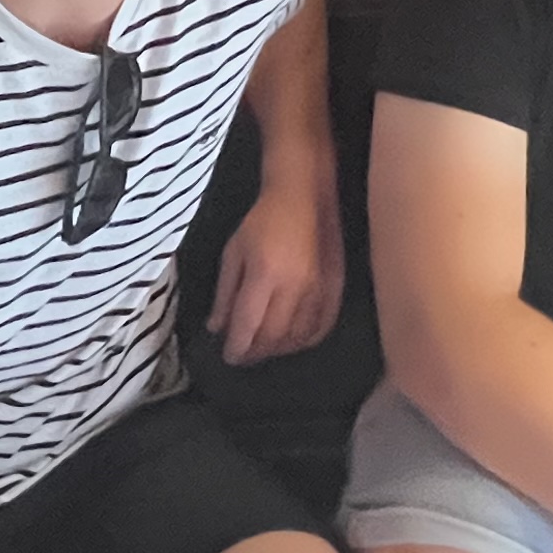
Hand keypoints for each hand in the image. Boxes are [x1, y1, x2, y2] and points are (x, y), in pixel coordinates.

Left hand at [208, 171, 342, 362]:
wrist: (304, 197)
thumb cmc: (262, 221)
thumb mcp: (233, 252)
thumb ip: (225, 293)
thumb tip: (217, 328)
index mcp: (264, 273)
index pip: (249, 324)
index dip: (237, 347)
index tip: (229, 356)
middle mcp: (294, 285)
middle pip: (274, 336)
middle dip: (256, 352)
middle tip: (244, 355)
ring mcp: (318, 289)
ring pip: (298, 337)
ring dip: (279, 349)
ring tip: (264, 348)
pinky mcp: (335, 288)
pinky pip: (322, 327)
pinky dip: (305, 341)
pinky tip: (292, 342)